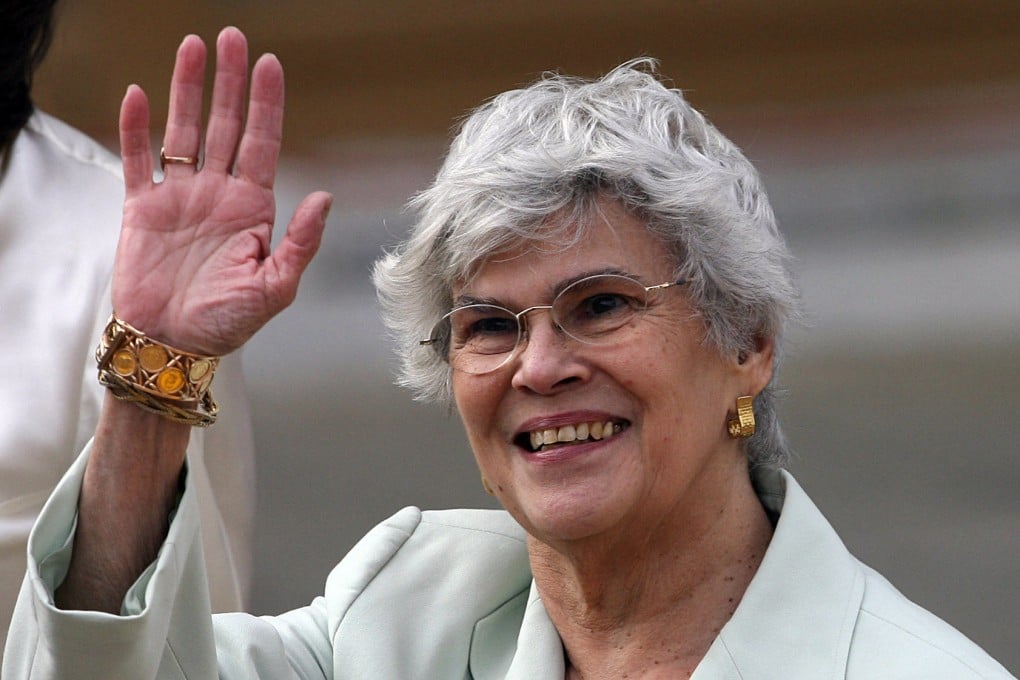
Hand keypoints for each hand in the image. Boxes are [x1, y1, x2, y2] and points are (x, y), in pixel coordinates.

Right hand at [114, 26, 330, 354]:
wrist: (173, 346)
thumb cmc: (228, 324)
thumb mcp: (276, 287)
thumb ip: (300, 242)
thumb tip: (324, 196)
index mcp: (254, 209)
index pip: (263, 144)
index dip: (266, 105)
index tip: (270, 65)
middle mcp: (219, 195)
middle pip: (225, 126)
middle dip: (229, 82)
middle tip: (232, 38)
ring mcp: (180, 198)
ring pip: (184, 132)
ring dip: (187, 90)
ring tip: (192, 47)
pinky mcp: (142, 209)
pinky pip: (139, 160)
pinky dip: (137, 129)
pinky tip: (139, 95)